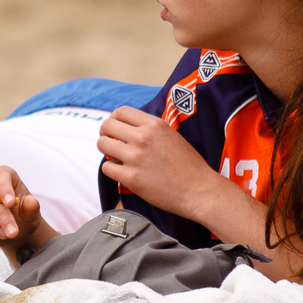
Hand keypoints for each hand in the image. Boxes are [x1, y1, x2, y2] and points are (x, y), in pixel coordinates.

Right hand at [0, 167, 56, 265]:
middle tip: (12, 232)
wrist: (13, 230)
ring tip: (4, 235)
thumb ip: (31, 208)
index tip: (10, 204)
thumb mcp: (31, 214)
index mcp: (4, 175)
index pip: (1, 175)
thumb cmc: (23, 216)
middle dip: (0, 214)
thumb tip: (31, 202)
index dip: (4, 188)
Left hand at [97, 107, 224, 218]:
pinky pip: (106, 167)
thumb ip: (149, 130)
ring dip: (106, 150)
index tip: (114, 127)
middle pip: (107, 125)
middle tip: (110, 141)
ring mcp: (135, 157)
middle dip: (105, 133)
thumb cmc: (188, 165)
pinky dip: (111, 169)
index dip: (113, 119)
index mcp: (154, 125)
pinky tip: (122, 172)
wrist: (199, 190)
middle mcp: (143, 137)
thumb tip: (127, 127)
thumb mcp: (171, 136)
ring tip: (116, 157)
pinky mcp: (131, 177)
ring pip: (102, 144)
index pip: (121, 111)